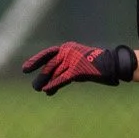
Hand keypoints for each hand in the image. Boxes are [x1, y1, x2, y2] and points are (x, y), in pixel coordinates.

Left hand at [21, 42, 135, 94]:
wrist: (113, 65)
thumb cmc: (95, 67)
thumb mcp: (77, 67)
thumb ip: (63, 72)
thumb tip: (48, 86)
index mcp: (67, 47)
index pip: (48, 54)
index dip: (36, 61)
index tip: (25, 68)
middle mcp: (68, 51)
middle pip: (50, 64)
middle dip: (41, 75)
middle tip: (34, 86)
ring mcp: (72, 58)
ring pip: (55, 72)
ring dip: (46, 82)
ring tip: (39, 90)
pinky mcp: (78, 68)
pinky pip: (63, 78)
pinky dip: (54, 84)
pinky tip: (47, 90)